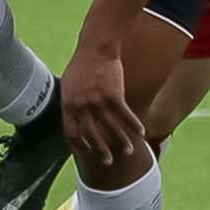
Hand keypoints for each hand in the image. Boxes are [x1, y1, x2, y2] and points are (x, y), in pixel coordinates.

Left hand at [60, 45, 144, 165]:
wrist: (96, 48)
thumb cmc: (82, 64)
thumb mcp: (69, 85)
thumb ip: (72, 103)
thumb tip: (74, 116)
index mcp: (68, 105)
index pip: (72, 133)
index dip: (80, 145)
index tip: (88, 152)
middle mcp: (82, 106)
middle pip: (92, 135)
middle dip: (101, 151)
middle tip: (108, 161)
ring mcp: (98, 101)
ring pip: (111, 128)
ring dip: (121, 142)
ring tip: (128, 151)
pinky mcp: (114, 95)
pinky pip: (125, 115)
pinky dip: (133, 125)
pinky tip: (141, 132)